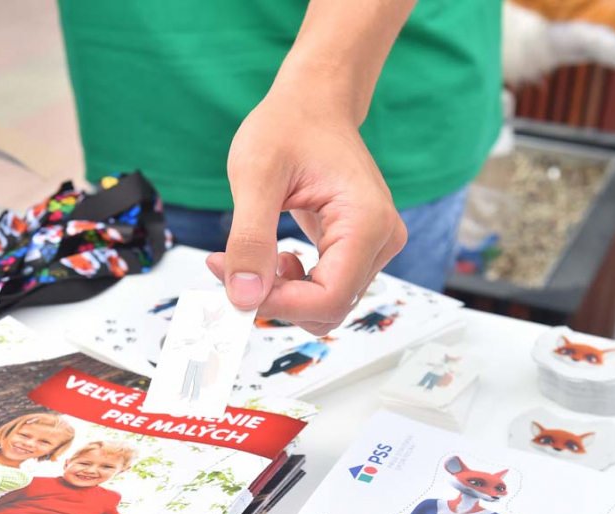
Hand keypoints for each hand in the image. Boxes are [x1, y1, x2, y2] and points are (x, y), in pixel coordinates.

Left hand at [208, 86, 405, 335]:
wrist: (314, 103)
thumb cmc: (290, 125)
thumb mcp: (256, 176)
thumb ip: (250, 239)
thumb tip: (243, 296)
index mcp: (367, 222)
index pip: (328, 298)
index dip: (277, 303)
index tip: (233, 285)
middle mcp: (382, 241)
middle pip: (328, 309)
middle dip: (276, 300)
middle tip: (232, 268)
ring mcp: (375, 248)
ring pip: (326, 306)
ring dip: (283, 294)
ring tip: (255, 256)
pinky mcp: (359, 251)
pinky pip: (325, 290)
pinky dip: (292, 286)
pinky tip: (272, 258)